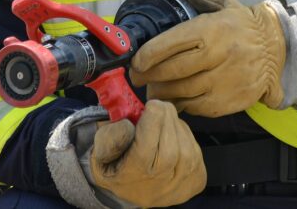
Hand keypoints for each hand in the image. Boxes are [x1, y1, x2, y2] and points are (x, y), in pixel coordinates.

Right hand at [90, 100, 205, 206]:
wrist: (133, 191)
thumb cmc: (116, 166)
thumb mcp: (100, 153)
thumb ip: (109, 137)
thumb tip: (129, 124)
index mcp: (135, 174)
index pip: (149, 139)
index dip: (151, 115)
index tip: (149, 106)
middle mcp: (161, 182)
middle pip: (171, 137)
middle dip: (165, 116)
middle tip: (156, 109)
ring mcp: (182, 183)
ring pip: (186, 141)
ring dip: (175, 126)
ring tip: (162, 126)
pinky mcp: (197, 181)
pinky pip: (196, 148)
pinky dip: (185, 137)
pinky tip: (173, 139)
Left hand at [129, 0, 285, 116]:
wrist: (279, 50)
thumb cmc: (243, 26)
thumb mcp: (221, 2)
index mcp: (212, 29)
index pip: (170, 44)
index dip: (147, 55)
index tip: (136, 60)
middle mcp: (218, 56)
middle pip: (171, 71)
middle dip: (148, 75)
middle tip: (137, 76)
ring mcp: (223, 82)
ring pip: (180, 92)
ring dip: (161, 91)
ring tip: (153, 87)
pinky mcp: (227, 103)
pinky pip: (194, 107)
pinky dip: (180, 103)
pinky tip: (175, 96)